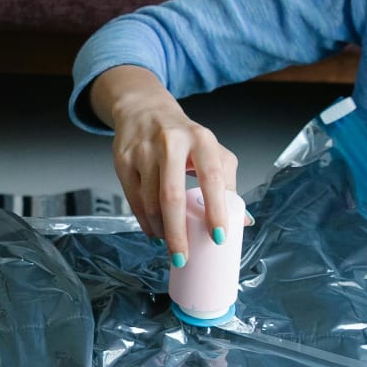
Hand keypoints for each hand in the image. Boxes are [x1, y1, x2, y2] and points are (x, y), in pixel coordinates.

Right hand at [89, 65, 245, 259]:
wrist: (143, 109)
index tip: (218, 237)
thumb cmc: (184, 136)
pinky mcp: (123, 160)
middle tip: (183, 257)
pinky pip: (134, 200)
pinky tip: (154, 231)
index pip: (212, 178)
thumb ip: (228, 182)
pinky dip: (145, 222)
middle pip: (172, 197)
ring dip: (160, 230)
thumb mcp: (211, 150)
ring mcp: (144, 151)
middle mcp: (172, 142)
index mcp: (201, 139)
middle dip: (178, 233)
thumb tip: (243, 221)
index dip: (216, 210)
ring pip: (150, 203)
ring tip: (170, 243)